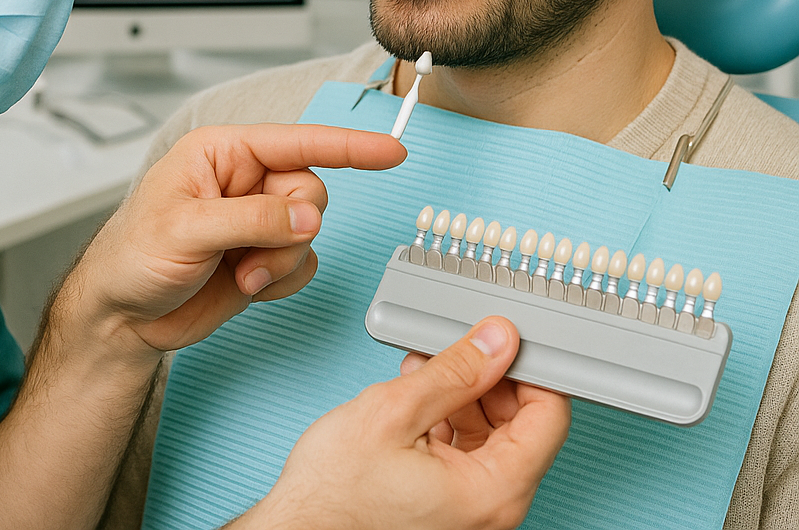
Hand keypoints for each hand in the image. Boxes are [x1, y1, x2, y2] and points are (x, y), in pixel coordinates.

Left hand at [60, 123, 405, 358]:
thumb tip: (308, 218)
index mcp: (223, 153)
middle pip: (310, 191)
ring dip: (280, 259)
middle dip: (288, 228)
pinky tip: (245, 284)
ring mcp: (256, 221)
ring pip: (310, 231)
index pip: (298, 142)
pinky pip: (303, 262)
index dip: (348, 146)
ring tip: (238, 273)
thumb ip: (252, 219)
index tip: (391, 151)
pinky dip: (282, 279)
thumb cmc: (131, 257)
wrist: (120, 318)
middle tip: (250, 252)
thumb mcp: (186, 230)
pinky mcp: (263, 256)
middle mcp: (245, 182)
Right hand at [246, 317, 569, 529]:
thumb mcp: (395, 412)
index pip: (550, 417)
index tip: (508, 338)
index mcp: (493, 493)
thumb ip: (454, 371)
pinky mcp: (448, 500)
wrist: (298, 528)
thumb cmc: (336, 493)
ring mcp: (471, 506)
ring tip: (426, 366)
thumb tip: (498, 340)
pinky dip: (446, 412)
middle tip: (459, 344)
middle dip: (492, 375)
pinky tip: (417, 390)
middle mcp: (492, 506)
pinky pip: (466, 447)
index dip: (532, 367)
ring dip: (464, 390)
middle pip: (522, 422)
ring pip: (492, 431)